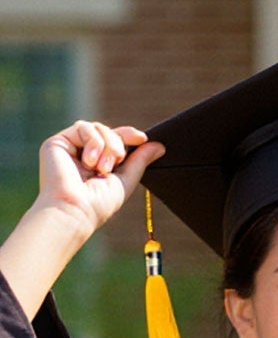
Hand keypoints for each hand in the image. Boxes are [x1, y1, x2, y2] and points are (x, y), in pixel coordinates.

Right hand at [33, 122, 158, 240]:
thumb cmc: (99, 203)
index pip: (115, 140)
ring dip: (107, 145)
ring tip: (102, 168)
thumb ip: (140, 161)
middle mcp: (83, 154)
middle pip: (108, 131)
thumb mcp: (126, 180)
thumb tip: (159, 145)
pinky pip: (83, 127)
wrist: (75, 209)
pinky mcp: (57, 142)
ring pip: (97, 128)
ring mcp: (70, 147)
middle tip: (116, 162)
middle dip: (118, 144)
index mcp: (98, 163)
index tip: (142, 138)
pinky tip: (89, 162)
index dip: (128, 135)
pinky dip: (93, 142)